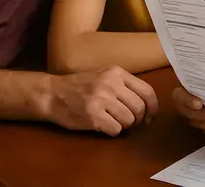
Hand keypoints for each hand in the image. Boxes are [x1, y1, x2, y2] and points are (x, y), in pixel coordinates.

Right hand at [41, 65, 158, 135]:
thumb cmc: (79, 87)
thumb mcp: (103, 76)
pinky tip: (103, 126)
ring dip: (124, 125)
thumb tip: (147, 106)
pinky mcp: (93, 115)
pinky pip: (116, 129)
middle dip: (137, 119)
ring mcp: (102, 98)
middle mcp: (111, 83)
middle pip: (139, 107)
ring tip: (112, 121)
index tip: (150, 117)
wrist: (52, 94)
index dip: (153, 107)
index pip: (147, 91)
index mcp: (116, 72)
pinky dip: (112, 131)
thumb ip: (123, 85)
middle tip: (128, 122)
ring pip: (129, 120)